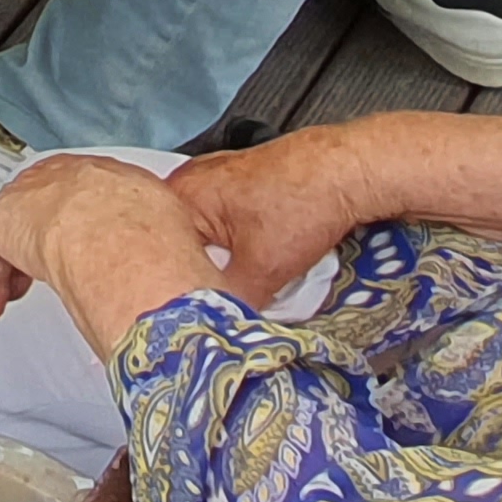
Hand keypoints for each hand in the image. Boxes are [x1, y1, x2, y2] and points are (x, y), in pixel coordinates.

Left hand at [0, 151, 227, 346]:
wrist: (121, 238)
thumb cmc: (159, 252)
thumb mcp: (175, 252)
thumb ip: (165, 265)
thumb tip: (182, 297)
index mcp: (123, 187)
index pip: (89, 205)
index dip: (76, 236)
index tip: (75, 262)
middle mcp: (76, 183)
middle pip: (45, 214)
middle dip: (37, 252)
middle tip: (31, 287)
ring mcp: (38, 198)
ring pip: (11, 228)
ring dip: (4, 269)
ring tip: (1, 301)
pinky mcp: (3, 220)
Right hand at [160, 125, 404, 306]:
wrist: (346, 172)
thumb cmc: (305, 200)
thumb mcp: (262, 271)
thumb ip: (228, 304)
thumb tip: (216, 329)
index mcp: (182, 195)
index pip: (155, 252)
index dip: (171, 286)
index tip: (183, 310)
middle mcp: (190, 183)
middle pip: (178, 246)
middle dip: (194, 276)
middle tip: (209, 304)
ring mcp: (214, 182)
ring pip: (202, 239)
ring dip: (215, 264)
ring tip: (234, 284)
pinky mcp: (237, 189)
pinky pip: (221, 228)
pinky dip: (231, 249)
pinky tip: (250, 264)